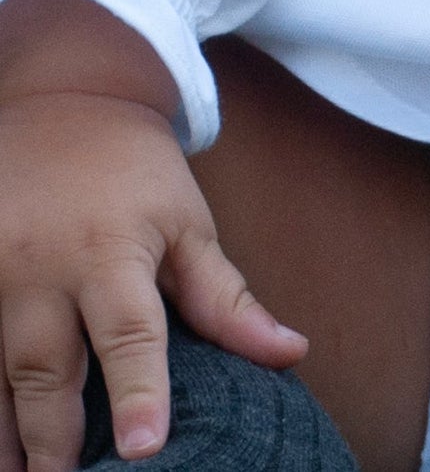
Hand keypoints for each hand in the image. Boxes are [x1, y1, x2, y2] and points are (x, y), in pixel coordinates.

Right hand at [0, 0, 305, 471]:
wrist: (65, 101)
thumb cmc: (137, 173)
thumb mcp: (190, 223)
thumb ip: (228, 298)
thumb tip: (292, 353)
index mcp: (111, 252)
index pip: (128, 334)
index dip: (138, 392)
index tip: (145, 448)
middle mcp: (39, 269)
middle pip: (46, 370)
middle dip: (55, 438)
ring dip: (5, 436)